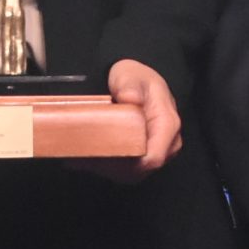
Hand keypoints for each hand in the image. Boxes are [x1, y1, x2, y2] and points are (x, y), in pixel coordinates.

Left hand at [86, 59, 182, 179]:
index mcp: (167, 125)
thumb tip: (129, 98)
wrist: (136, 81)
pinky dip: (107, 166)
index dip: (127, 163)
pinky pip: (127, 170)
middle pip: (140, 169)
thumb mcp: (130, 75)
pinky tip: (87, 157)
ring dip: (106, 168)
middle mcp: (167, 143)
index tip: (101, 156)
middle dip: (111, 167)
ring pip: (131, 173)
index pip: (153, 158)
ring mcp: (157, 152)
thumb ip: (130, 86)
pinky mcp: (144, 156)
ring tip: (81, 156)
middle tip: (84, 156)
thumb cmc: (136, 79)